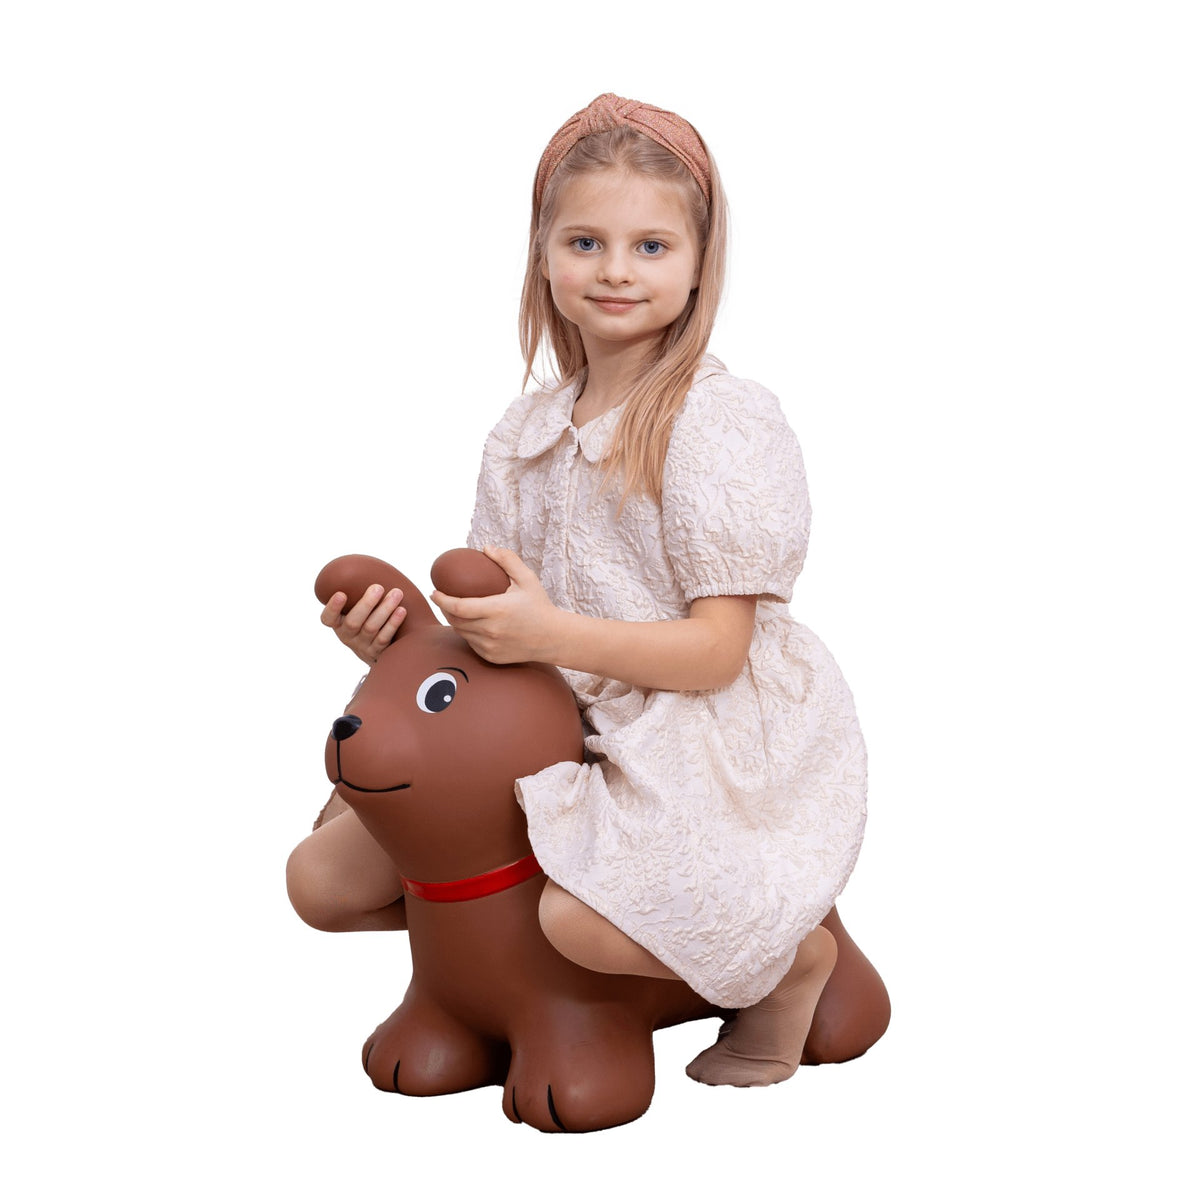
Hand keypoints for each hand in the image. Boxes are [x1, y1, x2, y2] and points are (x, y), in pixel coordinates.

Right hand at [320, 583, 406, 663]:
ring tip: (397, 593)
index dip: (333, 607)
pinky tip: (402, 611)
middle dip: (367, 603)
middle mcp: (347, 635)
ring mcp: (362, 645)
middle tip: (378, 587)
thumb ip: (355, 592)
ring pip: (372, 628)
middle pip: (354, 621)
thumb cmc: (364, 617)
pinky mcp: (377, 652)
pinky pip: (385, 638)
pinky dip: (393, 623)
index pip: (328, 618)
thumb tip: (362, 563)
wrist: (373, 647)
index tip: (340, 593)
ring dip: (385, 609)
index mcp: (337, 623)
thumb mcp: (354, 608)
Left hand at [431, 547, 560, 664]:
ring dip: (455, 621)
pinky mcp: (491, 657)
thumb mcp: (527, 579)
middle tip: (442, 598)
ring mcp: (490, 646)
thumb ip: (507, 560)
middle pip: (455, 620)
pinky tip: (470, 623)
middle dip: (444, 609)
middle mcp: (490, 631)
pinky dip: (467, 632)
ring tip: (454, 609)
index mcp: (496, 610)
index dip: (441, 600)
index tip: (435, 591)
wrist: (554, 638)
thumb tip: (486, 548)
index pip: (458, 606)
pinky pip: (471, 643)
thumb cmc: (540, 606)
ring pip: (462, 633)